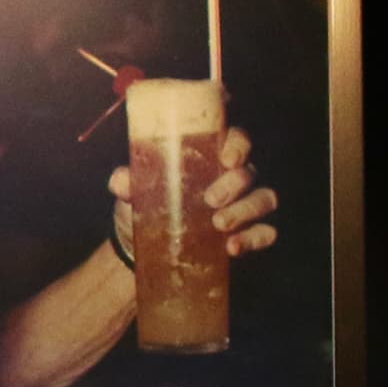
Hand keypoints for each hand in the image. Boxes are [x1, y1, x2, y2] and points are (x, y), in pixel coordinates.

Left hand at [107, 127, 280, 260]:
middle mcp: (235, 176)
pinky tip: (233, 247)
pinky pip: (266, 232)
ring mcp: (247, 203)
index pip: (237, 138)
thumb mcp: (134, 194)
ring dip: (246, 210)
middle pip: (250, 170)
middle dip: (235, 183)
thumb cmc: (147, 205)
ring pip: (265, 198)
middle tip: (210, 199)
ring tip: (219, 225)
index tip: (227, 157)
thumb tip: (121, 180)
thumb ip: (127, 183)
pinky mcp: (251, 232)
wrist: (145, 247)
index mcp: (212, 155)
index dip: (238, 143)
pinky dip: (254, 238)